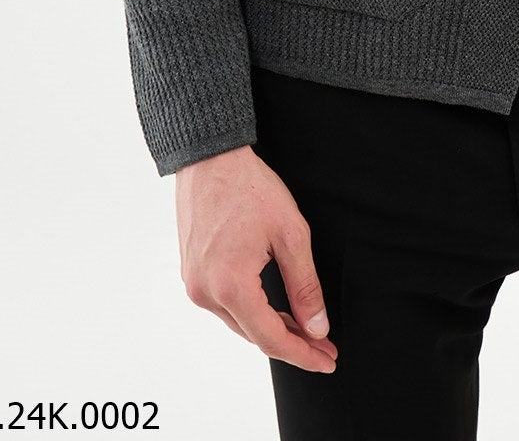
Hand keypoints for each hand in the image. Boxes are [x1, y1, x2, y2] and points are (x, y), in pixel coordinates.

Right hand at [175, 144, 337, 372]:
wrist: (210, 157)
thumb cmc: (250, 188)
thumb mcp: (290, 234)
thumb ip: (305, 286)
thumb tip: (317, 328)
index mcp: (231, 286)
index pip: (271, 339)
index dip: (303, 354)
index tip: (328, 360)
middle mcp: (206, 292)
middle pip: (254, 334)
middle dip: (291, 343)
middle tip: (323, 345)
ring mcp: (194, 283)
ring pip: (239, 321)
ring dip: (270, 327)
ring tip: (303, 327)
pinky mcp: (191, 272)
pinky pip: (224, 304)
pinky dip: (250, 310)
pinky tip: (272, 306)